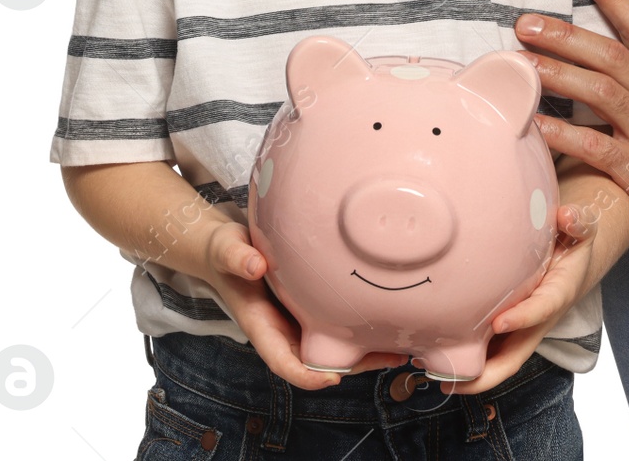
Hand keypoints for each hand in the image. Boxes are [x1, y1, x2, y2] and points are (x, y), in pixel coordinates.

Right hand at [200, 221, 410, 388]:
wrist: (230, 250)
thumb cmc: (226, 253)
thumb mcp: (226, 250)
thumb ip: (237, 258)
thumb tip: (255, 266)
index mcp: (261, 325)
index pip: (281, 360)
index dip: (305, 374)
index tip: (331, 379)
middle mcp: (282, 330)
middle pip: (317, 361)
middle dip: (352, 366)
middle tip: (390, 360)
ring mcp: (298, 322)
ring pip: (332, 348)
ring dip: (364, 352)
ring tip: (402, 347)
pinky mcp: (311, 309)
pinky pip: (336, 326)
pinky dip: (360, 330)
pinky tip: (387, 321)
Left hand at [431, 200, 600, 394]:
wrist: (574, 262)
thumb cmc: (572, 245)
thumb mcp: (582, 230)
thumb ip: (579, 221)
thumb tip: (566, 216)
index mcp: (557, 294)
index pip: (543, 309)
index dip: (523, 318)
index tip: (500, 323)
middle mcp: (537, 320)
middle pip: (516, 355)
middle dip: (488, 374)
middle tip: (456, 380)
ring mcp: (520, 328)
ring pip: (497, 359)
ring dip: (472, 373)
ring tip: (437, 377)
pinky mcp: (507, 328)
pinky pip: (487, 348)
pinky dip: (466, 358)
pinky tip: (436, 357)